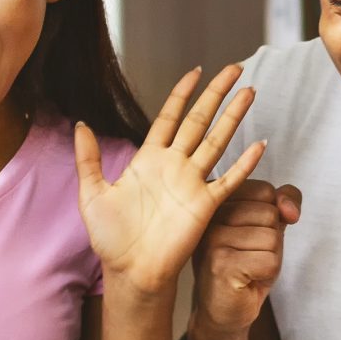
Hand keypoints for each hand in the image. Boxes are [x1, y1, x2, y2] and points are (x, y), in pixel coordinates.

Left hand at [79, 65, 266, 296]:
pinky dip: (245, 163)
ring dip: (234, 116)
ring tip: (250, 92)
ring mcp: (192, 183)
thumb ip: (88, 158)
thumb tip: (80, 125)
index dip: (182, 94)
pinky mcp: (205, 205)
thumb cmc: (110, 237)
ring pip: (218, 141)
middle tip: (235, 68)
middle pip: (200, 120)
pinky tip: (261, 144)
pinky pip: (230, 179)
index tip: (196, 71)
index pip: (169, 117)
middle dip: (217, 94)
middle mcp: (174, 165)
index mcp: (148, 159)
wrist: (130, 271)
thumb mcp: (91, 193)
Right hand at [191, 180, 301, 337]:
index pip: (264, 190)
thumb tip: (289, 210)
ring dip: (269, 257)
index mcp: (217, 200)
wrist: (222, 309)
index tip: (249, 234)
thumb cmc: (245, 265)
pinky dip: (267, 274)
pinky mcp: (221, 264)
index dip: (271, 215)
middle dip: (270, 239)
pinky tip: (246, 280)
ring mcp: (211, 239)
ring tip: (247, 267)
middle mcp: (208, 215)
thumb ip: (283, 202)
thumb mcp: (268, 226)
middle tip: (248, 255)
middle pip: (269, 212)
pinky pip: (270, 261)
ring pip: (272, 237)